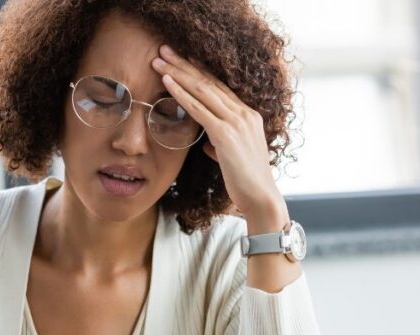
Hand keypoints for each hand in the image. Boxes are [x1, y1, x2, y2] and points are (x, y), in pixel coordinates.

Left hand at [152, 45, 287, 226]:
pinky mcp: (227, 135)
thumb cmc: (246, 183)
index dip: (198, 71)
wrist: (261, 198)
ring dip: (178, 73)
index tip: (181, 59)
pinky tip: (167, 83)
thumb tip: (208, 144)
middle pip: (210, 82)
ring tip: (158, 60)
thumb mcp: (233, 158)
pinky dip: (181, 94)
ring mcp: (237, 122)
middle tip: (163, 49)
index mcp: (249, 116)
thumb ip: (220, 146)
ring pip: (202, 90)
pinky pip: (199, 109)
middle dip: (184, 64)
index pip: (220, 87)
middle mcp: (245, 114)